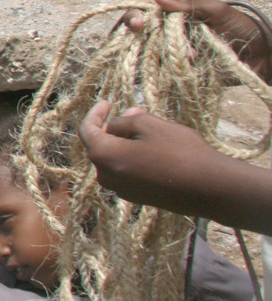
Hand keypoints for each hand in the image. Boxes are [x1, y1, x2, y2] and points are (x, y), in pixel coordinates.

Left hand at [79, 100, 224, 211]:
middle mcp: (106, 177)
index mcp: (104, 156)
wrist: (211, 189)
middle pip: (101, 146)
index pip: (88, 131)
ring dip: (124, 143)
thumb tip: (116, 123)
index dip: (96, 114)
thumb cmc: (180, 152)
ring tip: (146, 129)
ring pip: (115, 159)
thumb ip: (126, 121)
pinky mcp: (138, 198)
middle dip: (113, 128)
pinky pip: (126, 172)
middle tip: (133, 114)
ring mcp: (122, 191)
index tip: (107, 102)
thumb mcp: (150, 125)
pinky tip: (152, 150)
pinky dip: (132, 158)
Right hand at [123, 0, 270, 80]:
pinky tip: (193, 64)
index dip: (133, 18)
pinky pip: (165, 74)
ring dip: (164, 55)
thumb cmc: (241, 27)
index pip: (144, 14)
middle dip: (137, 38)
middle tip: (150, 40)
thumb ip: (188, 3)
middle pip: (140, 37)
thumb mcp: (217, 10)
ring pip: (150, 56)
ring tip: (194, 55)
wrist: (262, 56)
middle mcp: (170, 35)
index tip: (138, 24)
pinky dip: (171, 70)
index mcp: (175, 16)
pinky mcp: (183, 73)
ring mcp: (175, 55)